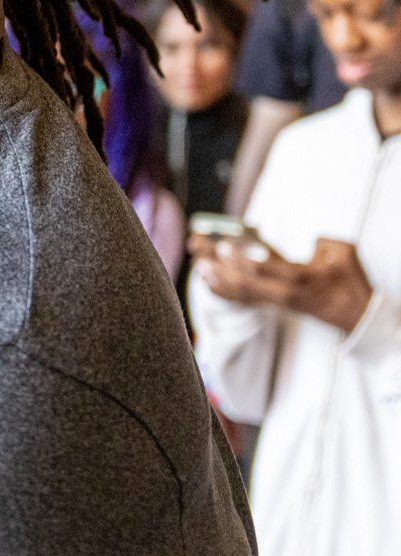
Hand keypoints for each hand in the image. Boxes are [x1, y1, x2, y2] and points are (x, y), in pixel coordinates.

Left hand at [192, 234, 373, 331]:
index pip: (268, 270)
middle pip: (247, 282)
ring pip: (243, 292)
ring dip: (218, 279)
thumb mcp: (344, 254)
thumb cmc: (350, 280)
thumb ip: (324, 244)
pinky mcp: (274, 303)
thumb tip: (309, 241)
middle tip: (199, 253)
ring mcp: (278, 300)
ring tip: (198, 266)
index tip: (224, 247)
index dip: (245, 259)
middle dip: (221, 268)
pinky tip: (207, 280)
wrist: (356, 315)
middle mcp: (285, 293)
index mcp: (302, 278)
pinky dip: (225, 289)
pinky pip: (245, 297)